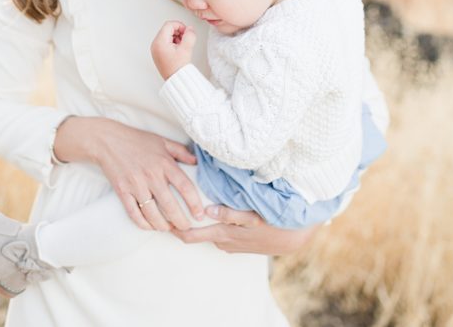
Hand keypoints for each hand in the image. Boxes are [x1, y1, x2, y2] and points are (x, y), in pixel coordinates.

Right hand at [53, 116, 204, 231]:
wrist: (106, 140)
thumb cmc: (136, 140)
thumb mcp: (161, 141)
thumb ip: (181, 151)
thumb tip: (196, 163)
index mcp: (164, 163)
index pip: (185, 187)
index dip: (194, 204)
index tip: (200, 214)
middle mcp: (151, 176)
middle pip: (170, 206)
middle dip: (181, 221)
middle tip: (187, 228)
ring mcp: (135, 185)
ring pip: (152, 214)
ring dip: (163, 226)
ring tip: (169, 228)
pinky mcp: (122, 191)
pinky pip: (134, 213)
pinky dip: (143, 224)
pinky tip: (150, 226)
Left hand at [151, 21, 195, 79]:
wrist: (176, 79)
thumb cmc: (178, 67)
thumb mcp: (186, 49)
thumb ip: (189, 36)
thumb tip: (190, 29)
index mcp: (159, 42)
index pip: (169, 25)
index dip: (180, 26)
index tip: (186, 32)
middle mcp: (155, 44)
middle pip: (167, 29)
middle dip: (178, 32)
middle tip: (185, 40)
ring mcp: (155, 49)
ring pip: (166, 35)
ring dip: (176, 37)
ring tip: (182, 46)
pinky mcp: (158, 53)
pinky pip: (165, 42)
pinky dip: (173, 42)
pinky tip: (178, 50)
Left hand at [171, 205, 317, 254]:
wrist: (292, 238)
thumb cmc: (272, 222)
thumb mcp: (252, 214)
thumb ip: (229, 213)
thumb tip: (208, 210)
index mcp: (222, 233)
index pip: (190, 235)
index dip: (173, 228)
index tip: (159, 217)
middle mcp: (223, 241)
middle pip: (194, 235)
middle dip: (180, 225)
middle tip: (166, 209)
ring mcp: (230, 244)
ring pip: (206, 234)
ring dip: (197, 225)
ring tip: (184, 208)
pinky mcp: (237, 243)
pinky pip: (218, 234)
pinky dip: (210, 226)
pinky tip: (209, 214)